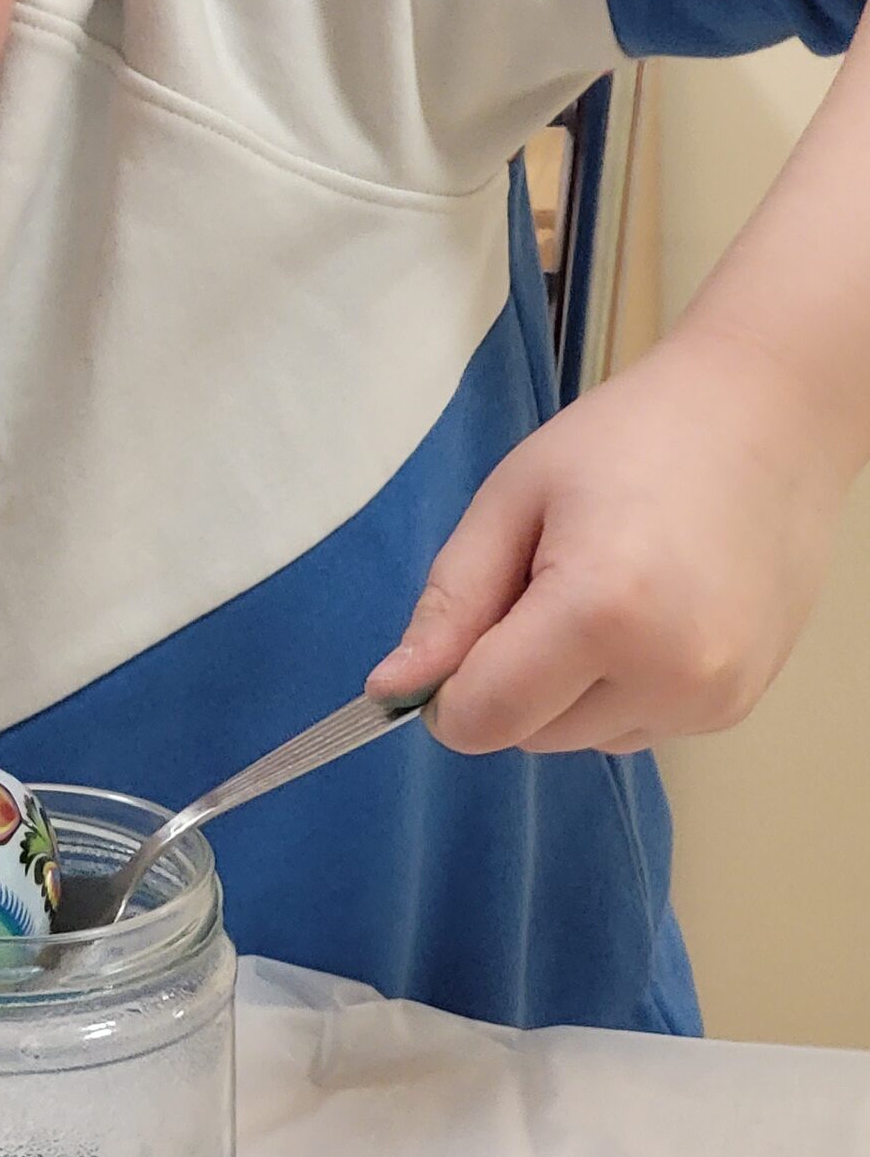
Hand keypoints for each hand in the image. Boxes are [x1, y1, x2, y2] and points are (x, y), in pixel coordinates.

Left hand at [367, 323, 852, 754]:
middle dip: (511, 678)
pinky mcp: (737, 706)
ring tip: (606, 588)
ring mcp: (713, 698)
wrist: (767, 417)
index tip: (469, 621)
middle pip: (528, 735)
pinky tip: (648, 611)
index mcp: (603, 612)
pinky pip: (634, 726)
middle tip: (547, 578)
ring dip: (565, 689)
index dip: (447, 689)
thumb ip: (450, 603)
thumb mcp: (512, 499)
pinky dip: (618, 688)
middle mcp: (669, 674)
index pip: (482, 720)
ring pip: (580, 738)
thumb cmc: (629, 438)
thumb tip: (389, 691)